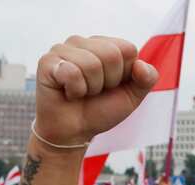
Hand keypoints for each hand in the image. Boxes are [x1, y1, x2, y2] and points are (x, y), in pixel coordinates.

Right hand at [35, 36, 158, 146]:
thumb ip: (146, 79)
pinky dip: (75, 90)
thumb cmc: (100, 110)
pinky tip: (67, 93)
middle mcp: (83, 42)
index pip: (127, 49)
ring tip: (81, 92)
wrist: (74, 132)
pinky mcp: (47, 62)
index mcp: (104, 45)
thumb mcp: (132, 97)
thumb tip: (140, 64)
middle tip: (94, 91)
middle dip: (108, 82)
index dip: (124, 74)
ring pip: (92, 64)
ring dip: (90, 88)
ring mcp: (63, 49)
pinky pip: (72, 72)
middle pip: (111, 54)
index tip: (111, 86)